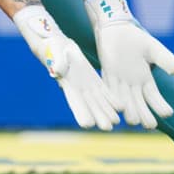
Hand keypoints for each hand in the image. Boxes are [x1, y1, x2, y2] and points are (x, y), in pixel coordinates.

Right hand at [14, 5, 119, 130]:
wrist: (57, 45)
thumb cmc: (53, 48)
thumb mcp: (54, 52)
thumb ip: (58, 62)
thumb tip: (58, 70)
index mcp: (67, 84)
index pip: (74, 101)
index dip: (80, 112)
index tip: (87, 124)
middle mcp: (77, 89)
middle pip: (89, 105)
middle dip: (98, 116)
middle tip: (107, 128)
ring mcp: (85, 86)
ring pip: (98, 100)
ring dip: (106, 111)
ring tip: (116, 122)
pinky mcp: (93, 80)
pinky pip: (103, 91)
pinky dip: (111, 99)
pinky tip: (121, 106)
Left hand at [85, 0, 173, 128]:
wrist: (115, 28)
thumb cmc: (135, 38)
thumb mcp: (153, 49)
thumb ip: (166, 60)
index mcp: (146, 80)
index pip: (154, 97)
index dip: (161, 106)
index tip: (168, 113)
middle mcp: (132, 86)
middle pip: (140, 105)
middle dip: (145, 115)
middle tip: (150, 125)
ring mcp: (119, 83)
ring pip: (125, 102)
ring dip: (130, 111)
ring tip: (134, 121)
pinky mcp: (106, 77)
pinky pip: (110, 91)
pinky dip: (113, 100)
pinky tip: (117, 109)